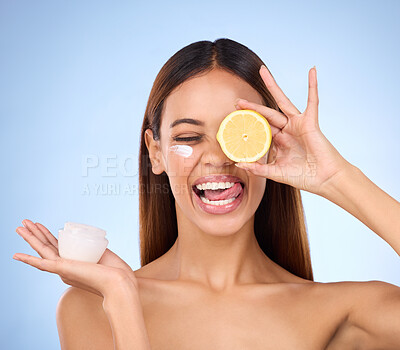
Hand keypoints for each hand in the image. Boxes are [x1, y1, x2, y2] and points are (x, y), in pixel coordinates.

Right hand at [13, 219, 138, 298]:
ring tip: (19, 226)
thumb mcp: (103, 253)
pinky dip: (28, 260)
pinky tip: (16, 255)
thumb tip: (95, 241)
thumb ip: (95, 248)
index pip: (56, 246)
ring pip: (41, 250)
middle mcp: (64, 267)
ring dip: (29, 238)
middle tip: (24, 221)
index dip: (47, 235)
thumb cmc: (115, 271)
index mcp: (73, 264)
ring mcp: (62, 268)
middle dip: (35, 233)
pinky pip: (42, 264)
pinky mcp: (63, 269)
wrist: (118, 282)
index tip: (40, 225)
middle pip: (46, 246)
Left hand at [234, 65, 350, 195]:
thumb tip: (239, 164)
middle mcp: (287, 130)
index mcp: (278, 142)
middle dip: (252, 107)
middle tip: (237, 102)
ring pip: (282, 102)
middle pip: (267, 114)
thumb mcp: (276, 172)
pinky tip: (312, 71)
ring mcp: (298, 124)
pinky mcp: (310, 122)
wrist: (324, 179)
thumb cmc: (303, 176)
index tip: (234, 121)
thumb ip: (258, 168)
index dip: (248, 125)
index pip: (260, 129)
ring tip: (262, 72)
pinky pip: (313, 101)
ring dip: (273, 86)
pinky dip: (313, 86)